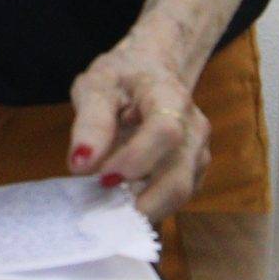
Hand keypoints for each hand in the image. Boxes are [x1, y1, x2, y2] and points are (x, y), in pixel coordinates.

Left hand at [66, 43, 210, 220]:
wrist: (152, 69)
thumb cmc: (121, 76)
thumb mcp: (96, 86)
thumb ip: (90, 122)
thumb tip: (80, 164)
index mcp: (170, 97)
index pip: (165, 131)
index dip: (136, 159)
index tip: (103, 178)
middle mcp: (193, 128)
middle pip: (179, 176)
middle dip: (142, 201)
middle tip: (103, 209)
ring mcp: (198, 152)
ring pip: (180, 194)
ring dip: (144, 208)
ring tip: (109, 207)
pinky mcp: (193, 171)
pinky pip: (176, 199)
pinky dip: (149, 208)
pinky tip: (121, 204)